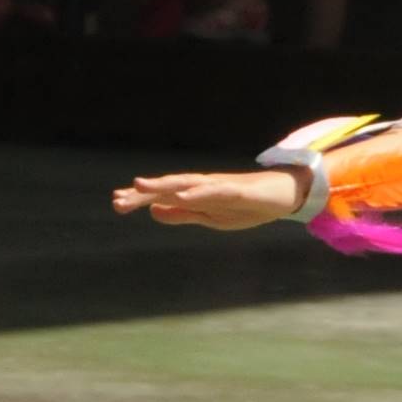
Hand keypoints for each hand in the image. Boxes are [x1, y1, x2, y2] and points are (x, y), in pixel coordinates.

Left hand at [111, 168, 302, 229]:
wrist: (285, 194)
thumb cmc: (247, 204)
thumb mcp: (211, 217)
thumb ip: (183, 213)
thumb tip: (154, 212)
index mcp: (197, 194)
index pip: (164, 195)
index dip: (141, 199)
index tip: (117, 202)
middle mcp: (204, 185)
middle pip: (169, 187)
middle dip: (144, 193)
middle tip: (118, 200)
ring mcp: (221, 185)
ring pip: (186, 184)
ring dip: (163, 185)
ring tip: (140, 187)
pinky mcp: (238, 189)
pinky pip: (215, 191)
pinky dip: (197, 192)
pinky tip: (182, 194)